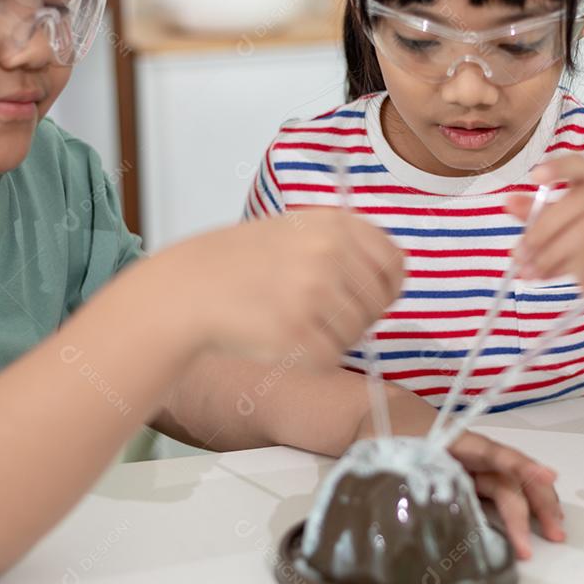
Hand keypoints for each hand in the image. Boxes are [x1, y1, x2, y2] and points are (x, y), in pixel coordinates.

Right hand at [163, 210, 404, 366]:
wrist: (190, 288)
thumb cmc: (243, 263)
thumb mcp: (298, 230)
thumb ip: (345, 247)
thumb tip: (390, 281)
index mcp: (334, 224)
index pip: (394, 263)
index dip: (387, 287)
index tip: (373, 298)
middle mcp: (328, 254)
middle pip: (377, 304)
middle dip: (357, 317)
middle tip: (320, 316)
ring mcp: (313, 294)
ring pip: (356, 334)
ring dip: (332, 338)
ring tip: (293, 324)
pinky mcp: (296, 333)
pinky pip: (330, 358)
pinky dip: (312, 359)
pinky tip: (283, 340)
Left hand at [353, 393, 564, 557]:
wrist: (379, 415)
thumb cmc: (383, 431)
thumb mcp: (381, 451)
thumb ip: (390, 474)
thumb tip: (396, 504)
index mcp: (454, 441)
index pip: (493, 453)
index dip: (520, 465)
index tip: (548, 476)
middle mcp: (470, 453)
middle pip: (511, 475)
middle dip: (537, 501)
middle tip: (556, 534)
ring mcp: (471, 466)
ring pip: (510, 486)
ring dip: (534, 509)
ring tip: (555, 536)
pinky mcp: (468, 480)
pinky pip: (499, 493)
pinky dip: (519, 510)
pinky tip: (532, 528)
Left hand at [508, 157, 583, 285]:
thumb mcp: (566, 222)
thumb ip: (539, 211)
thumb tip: (507, 202)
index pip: (579, 166)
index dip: (558, 169)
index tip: (533, 177)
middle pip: (578, 202)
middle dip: (542, 231)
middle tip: (518, 256)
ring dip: (554, 256)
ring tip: (532, 273)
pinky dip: (580, 270)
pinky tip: (570, 282)